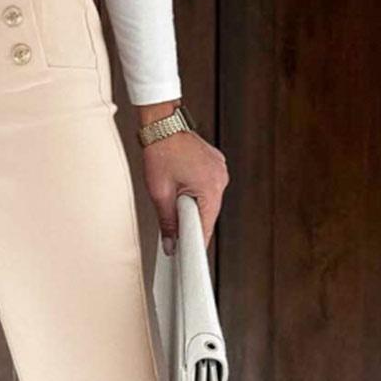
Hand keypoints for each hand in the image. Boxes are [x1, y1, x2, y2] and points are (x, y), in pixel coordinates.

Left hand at [138, 103, 228, 252]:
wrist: (162, 124)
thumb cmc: (160, 151)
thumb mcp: (160, 193)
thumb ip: (167, 223)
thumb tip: (171, 244)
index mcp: (210, 187)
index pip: (206, 226)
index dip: (195, 243)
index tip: (188, 256)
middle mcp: (220, 178)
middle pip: (209, 214)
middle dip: (192, 223)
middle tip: (175, 232)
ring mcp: (220, 170)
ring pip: (208, 201)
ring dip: (194, 207)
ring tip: (175, 201)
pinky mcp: (215, 165)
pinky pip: (208, 187)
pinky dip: (197, 193)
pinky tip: (182, 189)